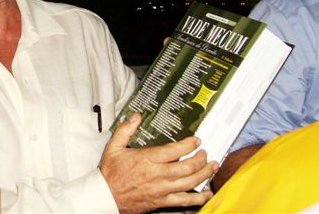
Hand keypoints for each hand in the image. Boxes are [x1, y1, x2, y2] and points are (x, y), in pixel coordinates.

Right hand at [99, 113, 216, 213]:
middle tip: (205, 153)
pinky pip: (185, 201)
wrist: (105, 196)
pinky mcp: (162, 202)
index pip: (174, 150)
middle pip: (187, 166)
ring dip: (204, 174)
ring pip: (190, 182)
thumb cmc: (110, 173)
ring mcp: (161, 190)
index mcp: (147, 159)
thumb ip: (125, 130)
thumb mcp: (113, 147)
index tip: (196, 141)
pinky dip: (199, 197)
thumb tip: (136, 116)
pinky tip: (207, 193)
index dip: (189, 145)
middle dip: (200, 159)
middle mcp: (157, 175)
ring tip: (212, 166)